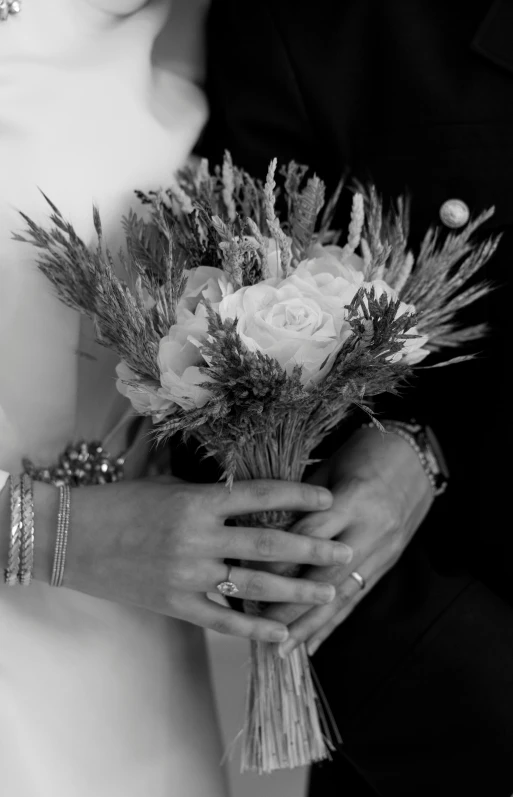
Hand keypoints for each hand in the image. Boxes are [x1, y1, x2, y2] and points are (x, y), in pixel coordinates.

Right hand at [30, 476, 351, 642]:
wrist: (72, 538)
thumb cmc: (120, 503)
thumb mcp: (167, 486)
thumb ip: (208, 494)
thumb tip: (246, 494)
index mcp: (198, 502)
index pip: (261, 496)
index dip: (299, 497)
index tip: (328, 499)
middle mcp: (200, 538)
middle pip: (270, 544)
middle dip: (313, 548)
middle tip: (344, 550)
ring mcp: (190, 574)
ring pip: (255, 585)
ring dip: (296, 590)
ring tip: (329, 591)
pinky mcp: (178, 604)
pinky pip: (224, 620)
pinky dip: (256, 628)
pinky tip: (283, 632)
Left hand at [263, 426, 433, 655]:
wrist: (419, 455)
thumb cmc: (367, 451)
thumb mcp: (331, 465)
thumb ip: (302, 501)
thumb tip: (261, 533)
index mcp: (353, 498)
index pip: (309, 536)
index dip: (278, 557)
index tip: (246, 574)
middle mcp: (371, 530)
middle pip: (326, 577)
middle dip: (291, 605)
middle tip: (258, 625)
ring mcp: (384, 551)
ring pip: (342, 596)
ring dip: (310, 625)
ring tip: (284, 650)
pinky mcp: (388, 562)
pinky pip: (357, 597)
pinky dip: (333, 622)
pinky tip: (314, 644)